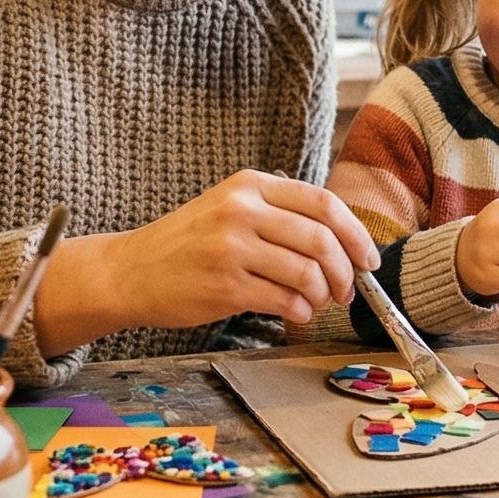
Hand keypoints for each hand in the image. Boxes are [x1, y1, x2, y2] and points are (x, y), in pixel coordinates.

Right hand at [33, 170, 377, 354]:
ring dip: (324, 294)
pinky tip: (295, 312)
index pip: (323, 203)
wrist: (130, 271)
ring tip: (318, 303)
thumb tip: (341, 241)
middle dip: (345, 271)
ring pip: (307, 272)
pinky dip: (300, 311)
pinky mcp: (224, 286)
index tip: (368, 258)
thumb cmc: (186, 244)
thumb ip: (277, 214)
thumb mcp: (228, 207)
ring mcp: (231, 248)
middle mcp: (241, 210)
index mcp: (249, 185)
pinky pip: (283, 300)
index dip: (356, 233)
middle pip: (321, 239)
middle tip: (347, 290)